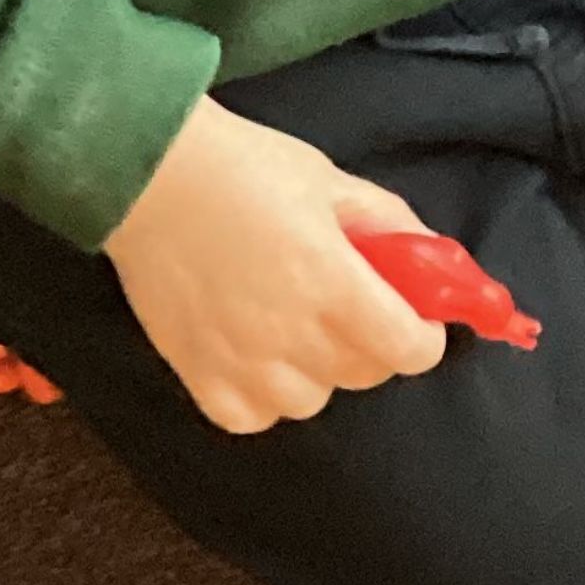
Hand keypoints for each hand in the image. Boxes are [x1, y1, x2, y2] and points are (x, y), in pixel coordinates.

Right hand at [105, 96, 444, 434]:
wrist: (150, 173)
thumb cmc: (244, 168)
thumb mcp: (332, 181)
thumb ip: (390, 224)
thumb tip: (434, 258)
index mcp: (333, 282)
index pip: (408, 350)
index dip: (423, 336)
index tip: (416, 318)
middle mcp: (291, 333)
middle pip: (365, 375)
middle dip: (375, 344)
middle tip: (353, 307)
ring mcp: (241, 361)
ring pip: (311, 401)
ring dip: (318, 371)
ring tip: (297, 326)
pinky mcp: (196, 374)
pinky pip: (252, 416)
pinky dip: (263, 396)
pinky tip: (257, 355)